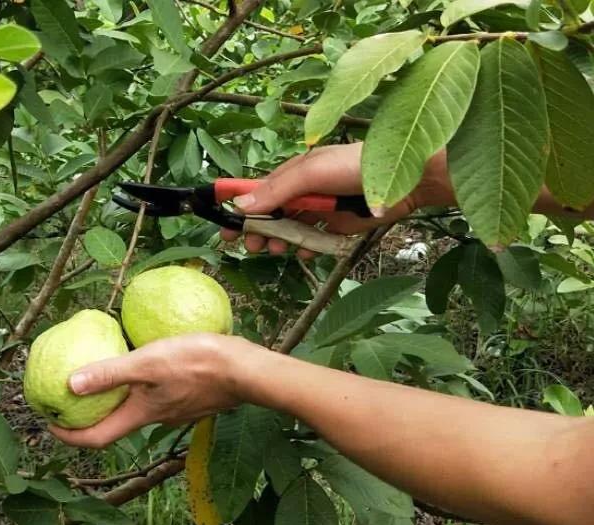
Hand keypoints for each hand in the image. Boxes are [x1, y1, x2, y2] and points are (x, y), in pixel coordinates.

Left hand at [48, 334, 254, 448]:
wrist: (246, 370)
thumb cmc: (199, 363)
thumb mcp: (149, 362)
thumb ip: (111, 373)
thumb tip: (70, 384)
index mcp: (141, 415)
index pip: (96, 438)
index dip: (69, 436)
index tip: (50, 423)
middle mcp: (155, 418)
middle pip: (114, 426)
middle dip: (89, 416)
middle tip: (69, 399)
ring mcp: (174, 410)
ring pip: (135, 411)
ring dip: (115, 401)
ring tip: (102, 375)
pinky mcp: (188, 397)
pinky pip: (154, 397)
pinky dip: (138, 388)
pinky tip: (140, 365)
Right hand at [221, 143, 454, 257]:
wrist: (409, 180)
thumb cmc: (358, 166)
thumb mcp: (312, 172)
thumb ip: (278, 189)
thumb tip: (242, 205)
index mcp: (292, 172)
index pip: (256, 189)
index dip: (237, 205)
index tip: (221, 222)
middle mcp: (302, 190)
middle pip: (268, 213)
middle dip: (255, 228)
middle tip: (247, 245)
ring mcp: (319, 209)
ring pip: (287, 229)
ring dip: (276, 240)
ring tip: (273, 250)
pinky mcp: (336, 226)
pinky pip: (311, 239)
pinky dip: (303, 247)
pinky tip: (301, 251)